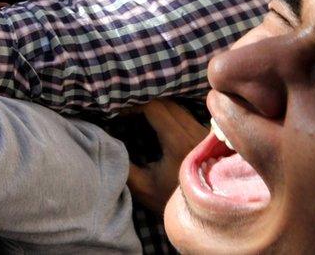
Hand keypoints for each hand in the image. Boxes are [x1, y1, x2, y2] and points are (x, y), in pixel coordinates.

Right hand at [127, 99, 207, 213]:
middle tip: (124, 109)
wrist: (205, 214)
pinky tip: (156, 122)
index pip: (155, 107)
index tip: (116, 110)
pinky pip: (186, 115)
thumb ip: (123, 164)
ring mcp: (205, 132)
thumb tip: (105, 140)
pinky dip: (169, 113)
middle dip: (143, 101)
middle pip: (167, 103)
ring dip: (157, 106)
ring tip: (137, 113)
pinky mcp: (209, 136)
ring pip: (178, 106)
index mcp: (179, 142)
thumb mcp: (141, 186)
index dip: (132, 104)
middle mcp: (196, 132)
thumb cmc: (169, 200)